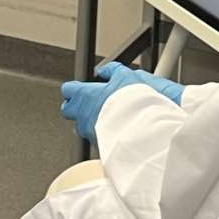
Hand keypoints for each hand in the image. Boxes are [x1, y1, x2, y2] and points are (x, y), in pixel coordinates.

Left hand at [57, 61, 183, 139]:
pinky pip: (97, 139)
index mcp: (86, 96)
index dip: (74, 89)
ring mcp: (91, 134)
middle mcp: (84, 116)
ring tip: (111, 117)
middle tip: (92, 103)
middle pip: (69, 111)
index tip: (81, 88)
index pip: (68, 90)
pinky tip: (119, 130)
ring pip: (84, 127)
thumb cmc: (138, 103)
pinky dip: (105, 135)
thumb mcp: (127, 76)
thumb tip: (105, 70)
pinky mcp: (102, 148)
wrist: (151, 132)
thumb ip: (112, 71)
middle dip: (77, 107)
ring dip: (92, 122)